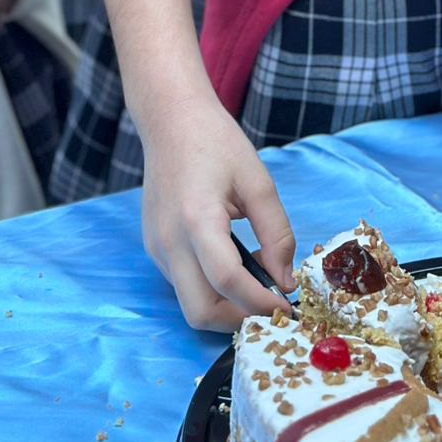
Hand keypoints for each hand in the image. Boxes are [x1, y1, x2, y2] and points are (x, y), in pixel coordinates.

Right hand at [140, 95, 295, 329]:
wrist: (171, 121)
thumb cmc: (217, 143)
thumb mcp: (258, 181)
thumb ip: (276, 233)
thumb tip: (285, 279)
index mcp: (197, 219)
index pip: (227, 282)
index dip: (260, 302)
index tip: (287, 306)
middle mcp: (169, 241)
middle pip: (200, 312)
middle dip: (239, 320)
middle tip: (270, 307)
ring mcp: (157, 248)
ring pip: (189, 304)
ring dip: (224, 307)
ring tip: (256, 283)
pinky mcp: (154, 249)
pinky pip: (182, 285)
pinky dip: (209, 290)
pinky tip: (233, 266)